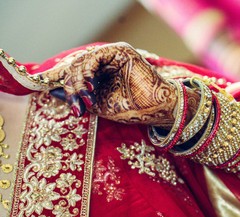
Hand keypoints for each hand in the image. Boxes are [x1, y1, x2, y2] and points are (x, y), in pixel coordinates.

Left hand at [41, 42, 176, 124]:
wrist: (155, 109)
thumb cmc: (130, 109)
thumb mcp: (97, 105)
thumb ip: (77, 96)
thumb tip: (53, 91)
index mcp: (101, 73)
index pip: (76, 74)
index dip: (66, 86)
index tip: (67, 104)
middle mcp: (105, 62)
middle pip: (76, 67)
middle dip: (72, 87)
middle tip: (78, 106)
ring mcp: (113, 55)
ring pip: (83, 61)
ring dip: (79, 82)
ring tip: (86, 98)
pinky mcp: (120, 51)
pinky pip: (95, 56)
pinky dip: (88, 71)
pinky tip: (90, 86)